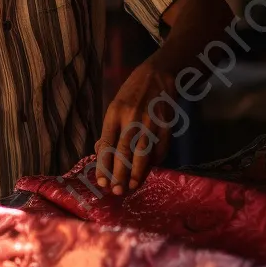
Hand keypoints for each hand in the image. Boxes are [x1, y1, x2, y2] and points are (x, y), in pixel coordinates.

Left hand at [95, 54, 175, 195]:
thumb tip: (99, 154)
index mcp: (114, 113)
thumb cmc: (131, 94)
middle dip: (119, 174)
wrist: (158, 75)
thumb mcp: (114, 107)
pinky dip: (154, 161)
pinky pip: (160, 148)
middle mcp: (131, 118)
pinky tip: (149, 170)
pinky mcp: (166, 124)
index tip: (101, 182)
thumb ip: (109, 130)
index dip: (103, 165)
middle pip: (123, 151)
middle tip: (115, 191)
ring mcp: (150, 122)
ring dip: (137, 173)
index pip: (106, 144)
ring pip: (142, 153)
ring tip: (131, 187)